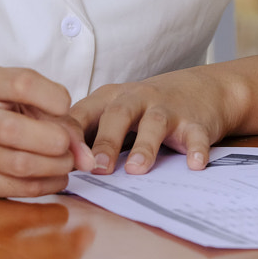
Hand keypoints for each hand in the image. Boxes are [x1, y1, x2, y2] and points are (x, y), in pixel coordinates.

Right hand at [0, 66, 93, 197]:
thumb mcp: (5, 89)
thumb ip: (47, 106)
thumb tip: (83, 148)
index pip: (21, 84)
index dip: (52, 97)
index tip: (65, 104)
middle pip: (16, 131)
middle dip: (55, 140)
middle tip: (69, 143)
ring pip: (20, 165)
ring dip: (56, 166)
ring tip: (67, 160)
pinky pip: (17, 189)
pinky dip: (46, 184)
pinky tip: (54, 175)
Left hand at [71, 65, 249, 173]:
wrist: (203, 89)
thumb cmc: (146, 108)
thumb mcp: (114, 112)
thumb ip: (89, 135)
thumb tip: (54, 168)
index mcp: (110, 99)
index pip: (83, 114)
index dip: (70, 136)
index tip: (57, 160)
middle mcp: (137, 99)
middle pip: (118, 115)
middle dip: (106, 141)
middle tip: (97, 168)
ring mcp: (167, 109)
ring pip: (154, 123)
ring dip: (145, 146)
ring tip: (137, 169)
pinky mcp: (195, 121)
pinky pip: (196, 135)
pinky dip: (196, 149)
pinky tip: (195, 165)